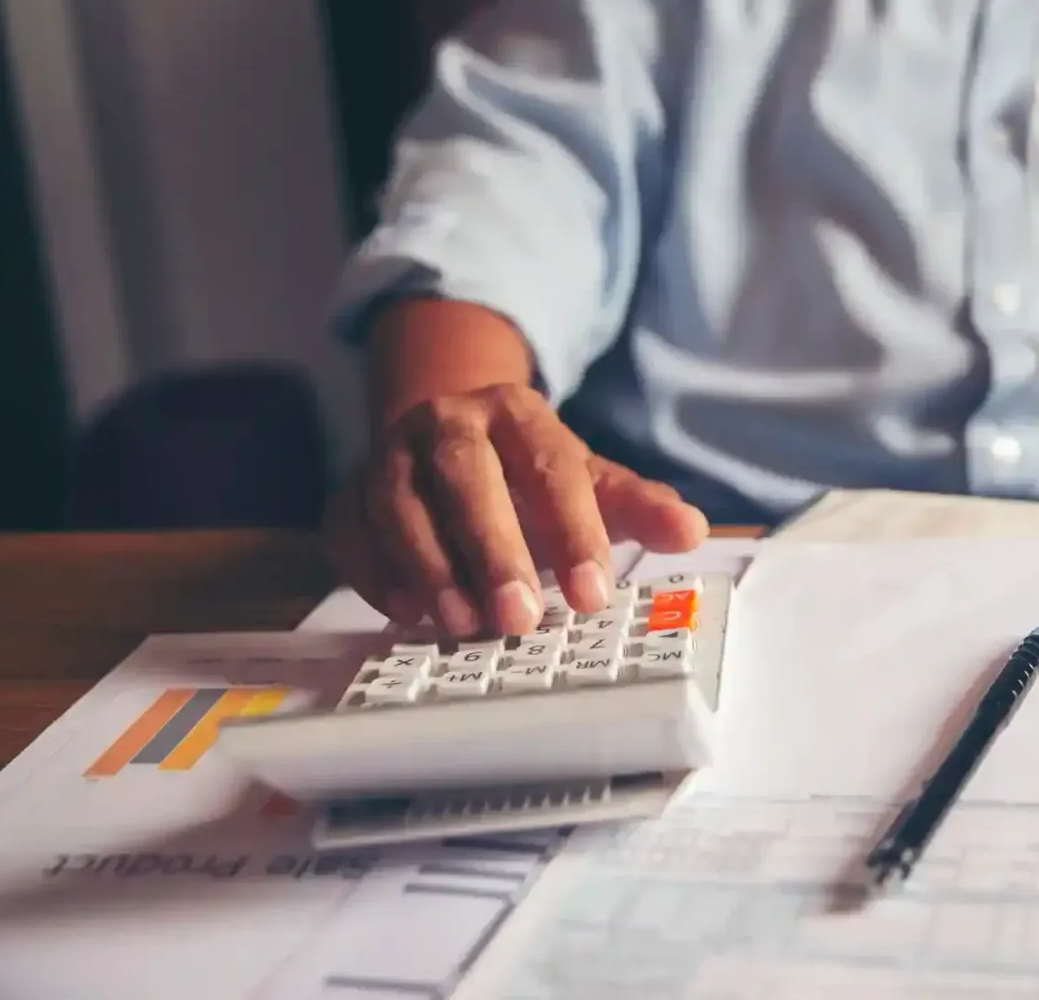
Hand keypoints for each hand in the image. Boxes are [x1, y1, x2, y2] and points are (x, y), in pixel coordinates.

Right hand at [323, 383, 708, 636]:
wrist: (446, 438)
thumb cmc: (528, 473)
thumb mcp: (588, 482)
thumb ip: (638, 507)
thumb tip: (691, 530)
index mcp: (515, 413)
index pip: (549, 468)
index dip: (572, 532)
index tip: (591, 596)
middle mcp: (446, 422)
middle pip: (464, 477)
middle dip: (491, 549)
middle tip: (518, 618)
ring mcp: (388, 454)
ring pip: (397, 502)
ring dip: (429, 567)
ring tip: (464, 625)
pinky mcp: (347, 492)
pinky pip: (348, 528)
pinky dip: (374, 573)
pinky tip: (409, 615)